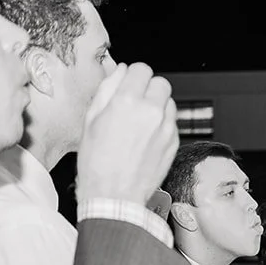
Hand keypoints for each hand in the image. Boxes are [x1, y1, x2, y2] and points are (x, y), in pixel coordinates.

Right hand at [78, 64, 178, 206]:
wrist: (116, 195)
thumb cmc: (98, 162)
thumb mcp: (91, 119)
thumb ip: (108, 89)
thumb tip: (120, 71)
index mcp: (127, 101)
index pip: (142, 69)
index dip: (134, 75)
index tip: (130, 83)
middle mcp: (151, 112)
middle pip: (161, 83)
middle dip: (149, 87)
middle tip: (136, 100)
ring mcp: (166, 129)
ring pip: (170, 102)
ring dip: (158, 105)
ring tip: (140, 121)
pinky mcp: (174, 143)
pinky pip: (173, 123)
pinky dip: (163, 124)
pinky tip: (147, 137)